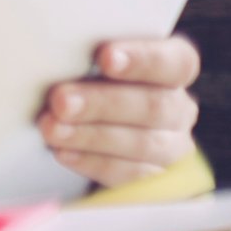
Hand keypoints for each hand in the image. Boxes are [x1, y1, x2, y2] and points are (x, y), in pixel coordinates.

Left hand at [38, 36, 200, 187]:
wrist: (88, 128)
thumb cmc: (87, 80)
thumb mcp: (91, 63)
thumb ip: (86, 55)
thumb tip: (51, 49)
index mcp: (173, 69)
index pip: (177, 62)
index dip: (144, 59)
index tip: (105, 56)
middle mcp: (178, 108)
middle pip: (154, 106)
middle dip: (102, 103)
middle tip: (60, 100)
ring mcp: (172, 148)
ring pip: (142, 143)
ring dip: (91, 136)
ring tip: (51, 128)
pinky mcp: (156, 181)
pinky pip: (129, 175)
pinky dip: (92, 162)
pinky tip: (63, 152)